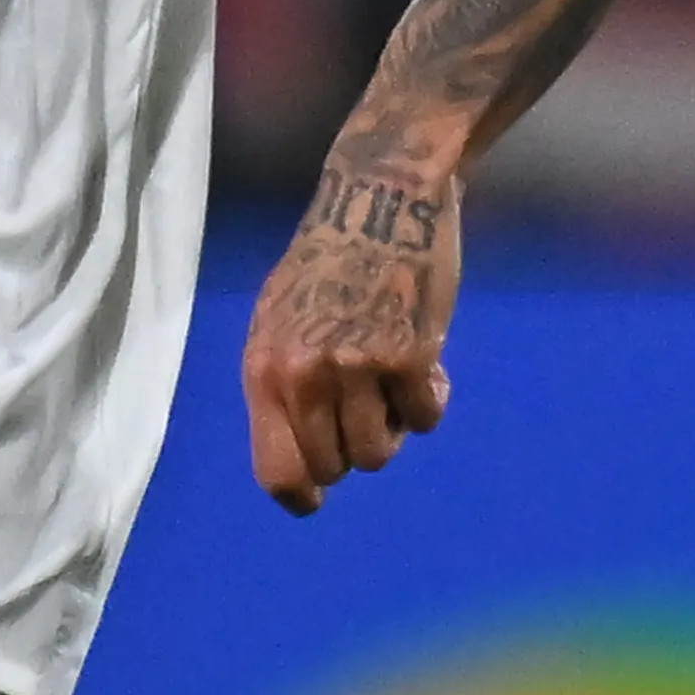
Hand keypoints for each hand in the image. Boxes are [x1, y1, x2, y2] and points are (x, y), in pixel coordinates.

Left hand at [242, 158, 458, 515]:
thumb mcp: (278, 319)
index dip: (301, 496)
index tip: (318, 498)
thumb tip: (298, 463)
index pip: (277, 470)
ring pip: (379, 453)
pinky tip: (427, 359)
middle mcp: (303, 374)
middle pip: (336, 468)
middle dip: (355, 446)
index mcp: (264, 368)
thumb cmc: (330, 260)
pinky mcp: (409, 357)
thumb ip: (281, 385)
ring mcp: (355, 367)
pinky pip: (425, 419)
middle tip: (367, 403)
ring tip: (391, 381)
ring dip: (393, 427)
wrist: (383, 196)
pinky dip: (430, 400)